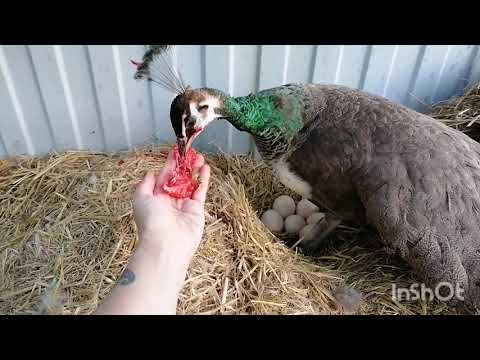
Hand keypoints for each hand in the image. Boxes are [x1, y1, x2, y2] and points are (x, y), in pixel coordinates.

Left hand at [133, 150, 209, 268]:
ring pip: (191, 182)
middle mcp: (170, 200)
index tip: (175, 152)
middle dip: (184, 165)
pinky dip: (203, 179)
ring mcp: (184, 204)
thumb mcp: (140, 200)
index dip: (170, 164)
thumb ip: (144, 185)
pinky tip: (205, 168)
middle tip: (190, 152)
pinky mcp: (197, 209)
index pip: (164, 176)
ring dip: (195, 169)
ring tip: (199, 157)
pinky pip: (201, 191)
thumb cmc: (150, 223)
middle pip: (179, 178)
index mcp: (156, 197)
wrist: (166, 244)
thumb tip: (149, 174)